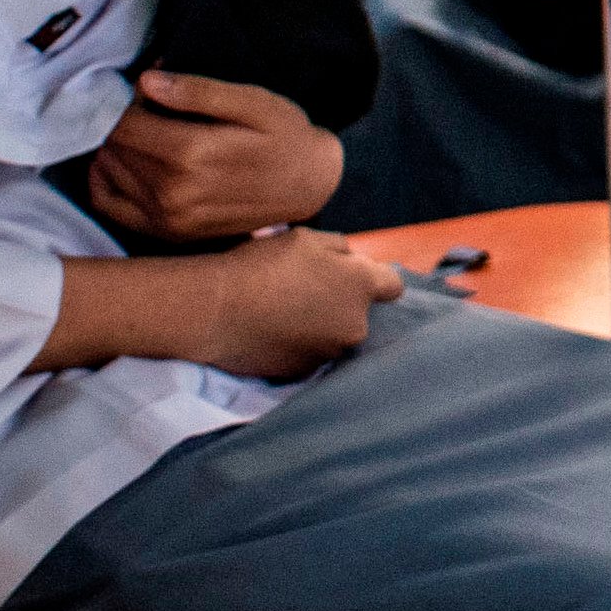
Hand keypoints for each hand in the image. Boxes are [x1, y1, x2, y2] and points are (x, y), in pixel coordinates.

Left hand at [90, 69, 345, 240]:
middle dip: (123, 122)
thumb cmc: (284, 138)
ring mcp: (167, 218)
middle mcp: (172, 192)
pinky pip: (109, 203)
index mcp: (191, 153)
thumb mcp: (253, 102)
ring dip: (116, 147)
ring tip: (148, 134)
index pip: (122, 121)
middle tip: (151, 110)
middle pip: (113, 146)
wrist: (308, 188)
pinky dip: (106, 179)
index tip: (149, 92)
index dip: (128, 100)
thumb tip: (145, 81)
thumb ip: (198, 91)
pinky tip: (127, 163)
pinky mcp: (167, 233)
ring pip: (108, 170)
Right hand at [188, 229, 403, 379]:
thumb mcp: (307, 238)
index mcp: (361, 288)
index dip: (375, 278)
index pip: (393, 286)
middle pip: (361, 313)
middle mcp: (355, 326)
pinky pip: (312, 353)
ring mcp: (330, 353)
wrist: (217, 310)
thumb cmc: (262, 266)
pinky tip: (275, 330)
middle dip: (343, 302)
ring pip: (337, 335)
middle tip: (306, 290)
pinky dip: (301, 343)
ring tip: (285, 310)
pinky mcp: (305, 372)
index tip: (353, 275)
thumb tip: (354, 261)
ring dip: (322, 324)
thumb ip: (342, 249)